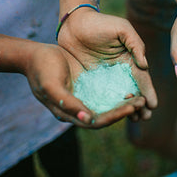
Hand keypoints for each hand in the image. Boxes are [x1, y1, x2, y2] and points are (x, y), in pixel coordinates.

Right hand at [25, 43, 145, 127]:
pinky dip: (118, 93)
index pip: (97, 121)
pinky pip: (106, 93)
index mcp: (69, 113)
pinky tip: (131, 88)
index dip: (115, 116)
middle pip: (106, 115)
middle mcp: (79, 109)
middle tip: (142, 102)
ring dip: (124, 104)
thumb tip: (89, 118)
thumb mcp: (52, 86)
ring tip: (141, 98)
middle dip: (124, 110)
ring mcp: (84, 98)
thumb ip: (68, 103)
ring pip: (108, 106)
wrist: (34, 55)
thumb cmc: (41, 70)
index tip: (131, 108)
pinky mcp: (88, 87)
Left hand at [57, 8, 157, 119]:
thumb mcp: (122, 28)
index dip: (148, 91)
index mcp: (130, 59)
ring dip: (127, 109)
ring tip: (135, 121)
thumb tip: (145, 65)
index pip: (142, 78)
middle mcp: (120, 71)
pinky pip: (101, 97)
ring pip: (120, 98)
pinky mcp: (92, 81)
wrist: (73, 23)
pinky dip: (109, 108)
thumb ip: (136, 45)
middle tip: (146, 117)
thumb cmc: (100, 23)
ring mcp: (106, 78)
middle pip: (134, 91)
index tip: (154, 104)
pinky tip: (112, 117)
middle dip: (141, 105)